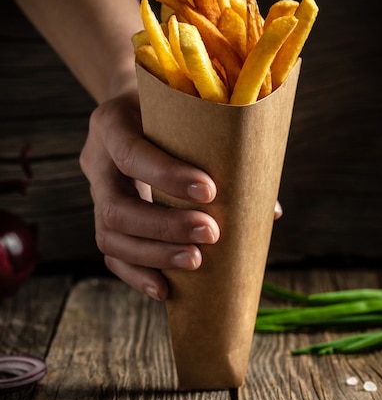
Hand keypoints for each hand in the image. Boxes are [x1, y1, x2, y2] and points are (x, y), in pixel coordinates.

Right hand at [80, 92, 219, 300]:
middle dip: (164, 226)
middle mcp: (97, 159)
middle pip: (115, 206)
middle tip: (211, 233)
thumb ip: (221, 150)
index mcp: (113, 122)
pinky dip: (138, 274)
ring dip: (155, 255)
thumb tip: (267, 212)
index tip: (210, 191)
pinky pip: (111, 254)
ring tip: (195, 261)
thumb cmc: (172, 112)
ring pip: (109, 235)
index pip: (131, 152)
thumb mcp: (189, 112)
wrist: (136, 110)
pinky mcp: (103, 218)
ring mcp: (96, 192)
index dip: (166, 176)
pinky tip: (166, 288)